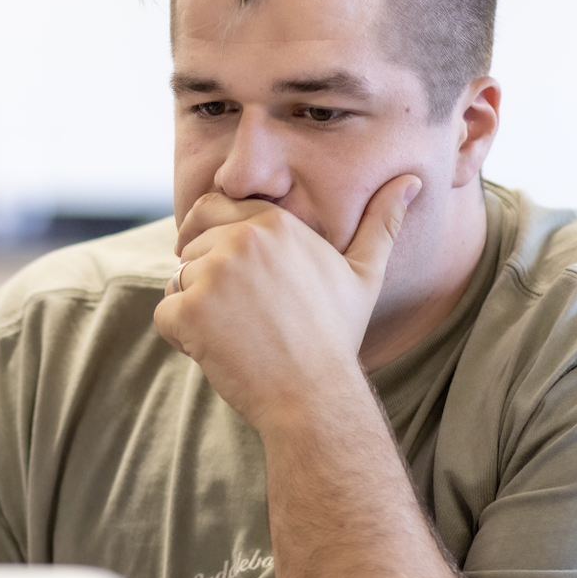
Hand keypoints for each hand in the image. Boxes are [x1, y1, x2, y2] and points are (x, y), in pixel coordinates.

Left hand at [154, 175, 420, 431]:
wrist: (315, 396)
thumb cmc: (336, 337)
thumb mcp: (364, 274)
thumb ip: (380, 223)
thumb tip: (412, 181)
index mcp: (274, 222)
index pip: (210, 208)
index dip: (209, 239)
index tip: (222, 271)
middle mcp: (241, 239)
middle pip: (191, 247)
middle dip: (205, 279)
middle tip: (240, 316)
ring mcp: (213, 274)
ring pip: (177, 281)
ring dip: (195, 310)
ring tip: (237, 335)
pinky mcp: (190, 311)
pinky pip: (164, 314)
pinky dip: (181, 337)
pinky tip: (218, 351)